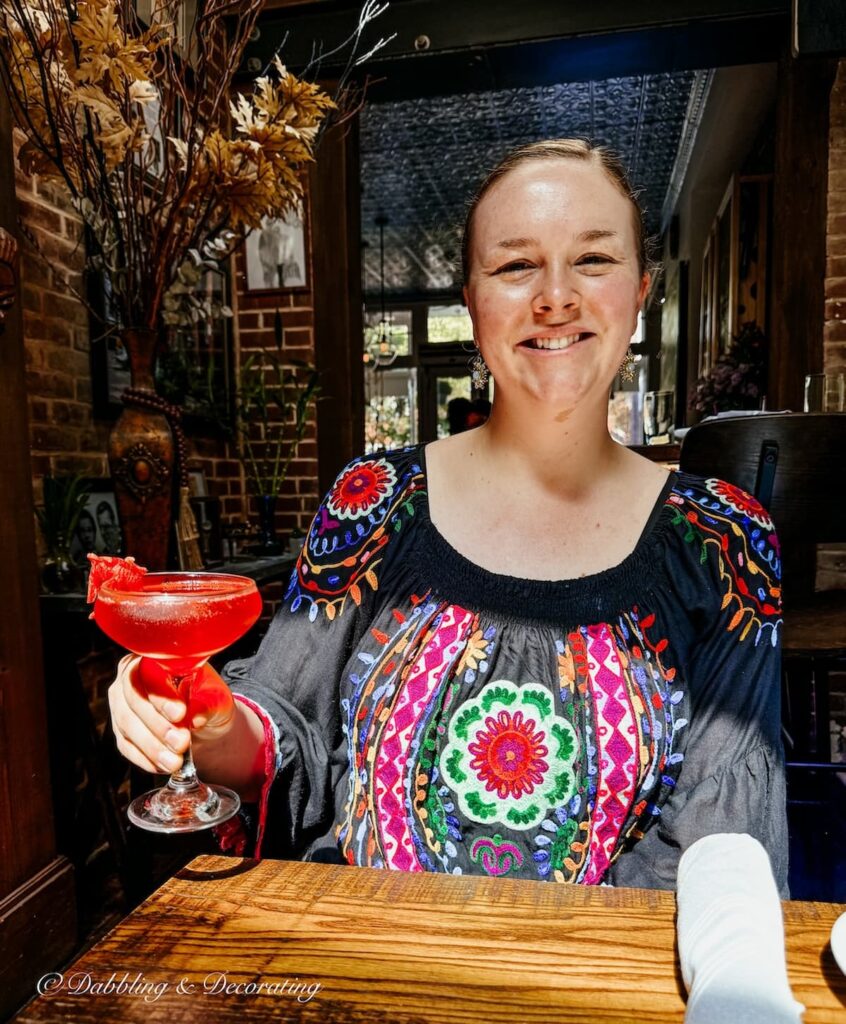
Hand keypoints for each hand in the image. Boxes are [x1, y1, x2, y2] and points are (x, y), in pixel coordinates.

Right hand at [108, 655, 235, 773]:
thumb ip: (209, 703)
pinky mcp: (121, 730)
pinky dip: (145, 758)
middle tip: (181, 743)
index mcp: (154, 658)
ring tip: (175, 761)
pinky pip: (126, 746)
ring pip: (127, 724)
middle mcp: (130, 676)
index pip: (149, 673)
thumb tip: (198, 717)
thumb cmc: (208, 699)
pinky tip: (162, 765)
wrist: (204, 721)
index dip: (162, 695)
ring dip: (151, 746)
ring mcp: (121, 703)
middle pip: (134, 700)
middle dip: (158, 725)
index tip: (181, 714)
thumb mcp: (217, 696)